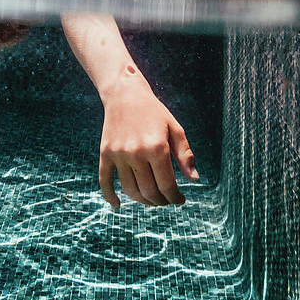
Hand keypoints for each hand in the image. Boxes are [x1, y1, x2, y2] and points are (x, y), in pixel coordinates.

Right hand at [98, 72, 198, 208]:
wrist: (125, 95)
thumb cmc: (154, 112)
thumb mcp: (175, 129)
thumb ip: (185, 155)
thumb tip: (194, 179)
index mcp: (157, 148)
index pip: (167, 185)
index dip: (175, 197)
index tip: (180, 199)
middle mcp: (136, 153)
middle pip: (149, 191)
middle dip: (161, 201)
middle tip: (166, 200)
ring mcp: (119, 154)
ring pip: (130, 190)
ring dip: (142, 201)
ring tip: (151, 199)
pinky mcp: (106, 153)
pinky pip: (105, 181)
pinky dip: (110, 196)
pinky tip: (117, 205)